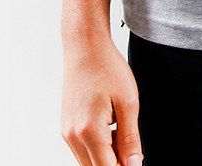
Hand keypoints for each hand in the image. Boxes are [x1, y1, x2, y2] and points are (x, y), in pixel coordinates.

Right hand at [61, 33, 142, 164]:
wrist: (85, 47)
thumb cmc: (107, 68)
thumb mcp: (128, 102)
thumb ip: (130, 138)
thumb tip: (134, 164)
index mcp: (89, 132)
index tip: (136, 161)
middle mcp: (73, 136)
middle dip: (115, 164)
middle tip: (133, 150)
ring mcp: (67, 132)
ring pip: (87, 161)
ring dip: (106, 157)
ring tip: (122, 132)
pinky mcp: (66, 126)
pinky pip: (82, 149)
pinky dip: (97, 147)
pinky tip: (111, 128)